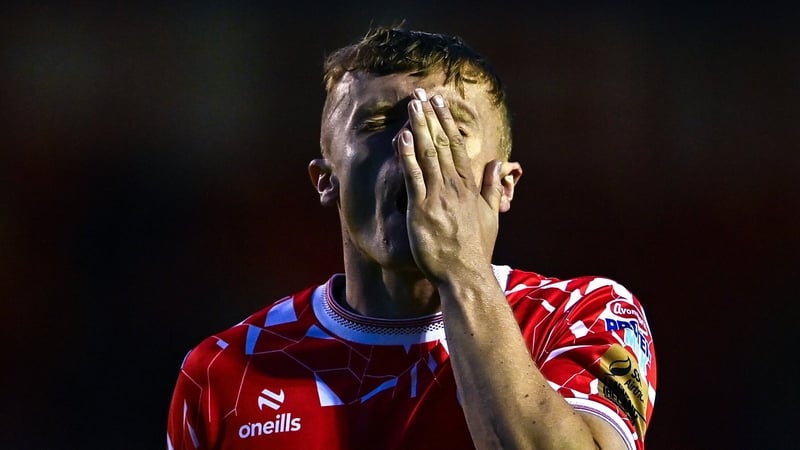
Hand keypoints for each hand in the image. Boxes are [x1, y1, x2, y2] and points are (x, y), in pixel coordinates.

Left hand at [395, 88, 503, 283]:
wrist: (465, 273)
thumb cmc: (476, 248)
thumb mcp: (491, 215)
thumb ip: (493, 188)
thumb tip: (499, 166)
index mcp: (469, 186)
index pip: (457, 146)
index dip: (447, 122)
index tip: (439, 103)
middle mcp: (454, 186)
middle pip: (441, 143)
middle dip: (430, 117)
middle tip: (420, 94)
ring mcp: (438, 196)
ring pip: (428, 154)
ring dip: (419, 127)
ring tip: (411, 105)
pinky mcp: (422, 209)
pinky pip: (413, 176)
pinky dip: (408, 155)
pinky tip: (402, 136)